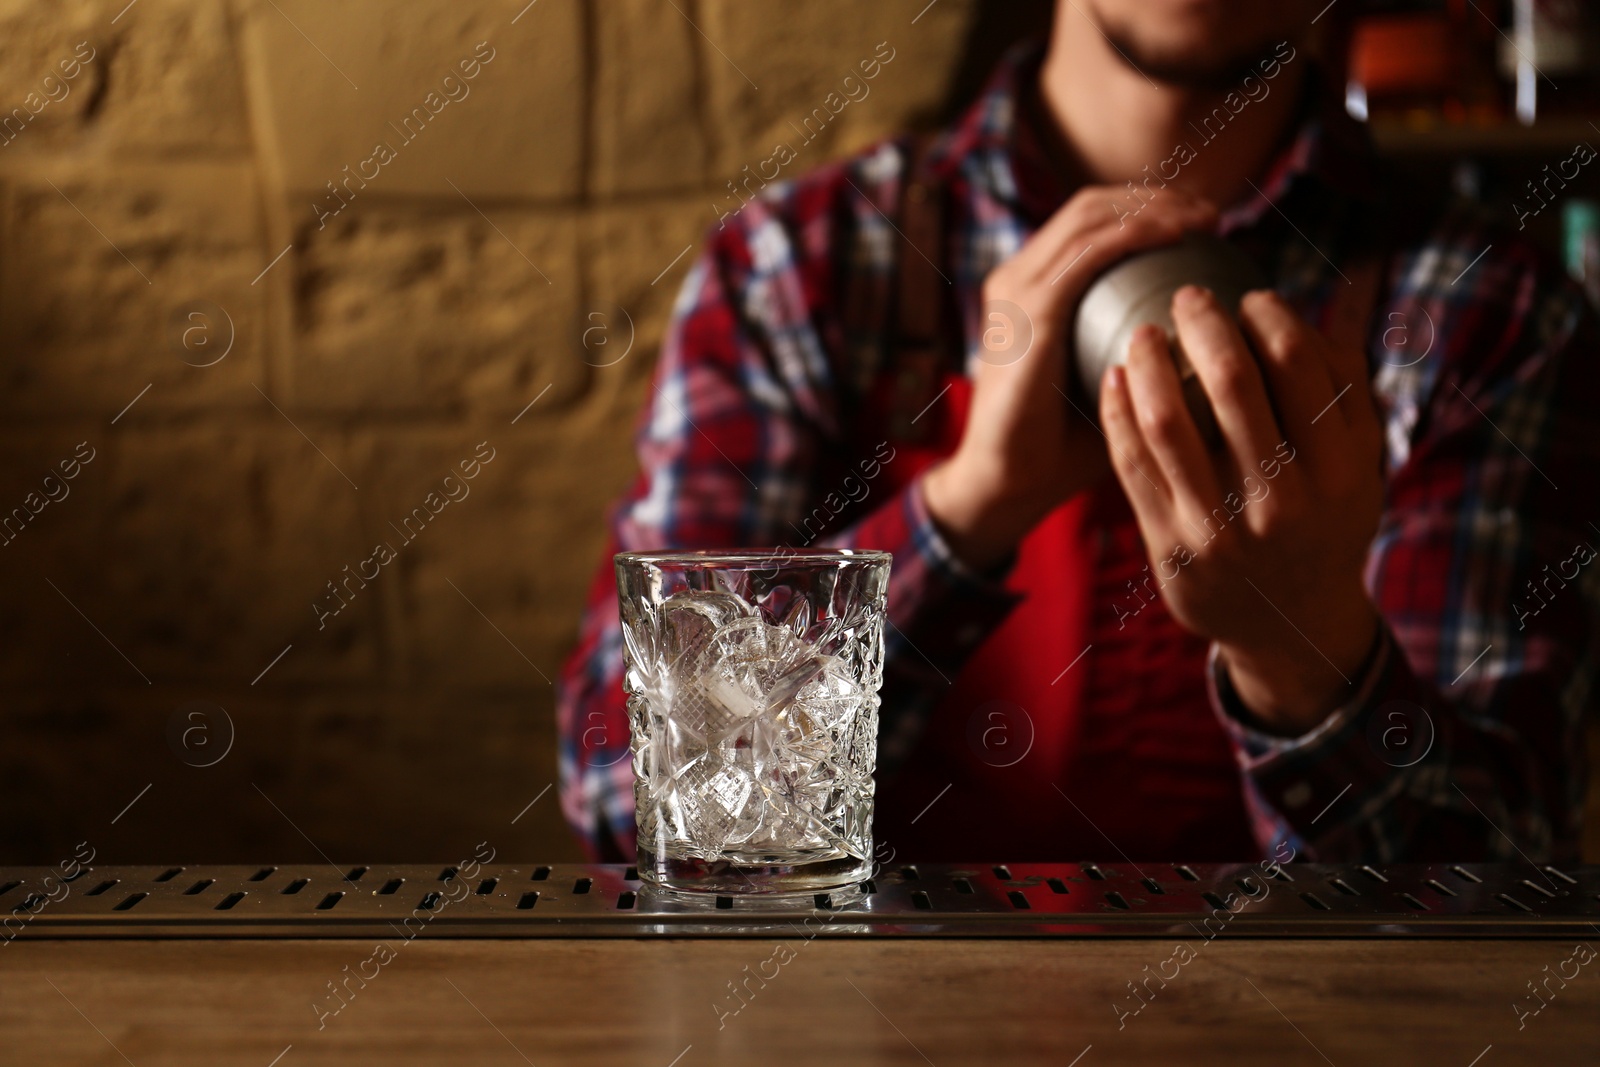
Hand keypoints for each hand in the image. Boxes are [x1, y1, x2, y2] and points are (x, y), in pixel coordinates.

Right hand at [923, 186, 1218, 570]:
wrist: (1010, 482)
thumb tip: (1220, 332)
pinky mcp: (1030, 310)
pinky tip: (1180, 235)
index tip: (1203, 223)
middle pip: (1091, 206)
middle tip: (1212, 211)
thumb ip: (1147, 351)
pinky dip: (1137, 233)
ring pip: (1091, 216)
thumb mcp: (1112, 382)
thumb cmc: (1067, 447)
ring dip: (1154, 206)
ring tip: (1205, 217)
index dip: (1145, 209)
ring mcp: (1018, 289)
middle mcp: (1016, 278)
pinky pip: (1090, 252)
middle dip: (1155, 196)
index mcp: (1028, 291)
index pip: (1088, 224)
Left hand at [1098, 284, 1383, 732]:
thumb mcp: (1359, 464)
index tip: (1251, 296)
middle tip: (1189, 296)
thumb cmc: (1326, 521)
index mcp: (1338, 473)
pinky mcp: (1168, 545)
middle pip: (1231, 383)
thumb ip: (1346, 387)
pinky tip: (1116, 377)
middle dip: (1204, 324)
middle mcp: (1280, 503)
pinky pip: (1130, 464)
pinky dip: (1118, 412)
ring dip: (1149, 362)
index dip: (1269, 316)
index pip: (1298, 366)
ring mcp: (1219, 528)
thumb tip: (1327, 294)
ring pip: (1167, 422)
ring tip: (1144, 331)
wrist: (1289, 624)